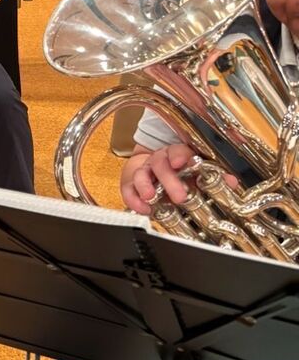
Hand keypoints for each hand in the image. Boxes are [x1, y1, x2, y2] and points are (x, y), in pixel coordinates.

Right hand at [120, 144, 236, 214]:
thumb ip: (215, 177)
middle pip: (160, 164)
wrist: (153, 171)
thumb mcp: (198, 173)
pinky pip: (128, 189)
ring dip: (145, 186)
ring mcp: (144, 172)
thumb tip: (231, 182)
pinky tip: (142, 208)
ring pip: (141, 174)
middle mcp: (159, 162)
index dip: (178, 156)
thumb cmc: (179, 173)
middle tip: (179, 196)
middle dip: (168, 180)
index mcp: (177, 156)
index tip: (179, 162)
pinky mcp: (131, 183)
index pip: (177, 151)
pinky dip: (133, 199)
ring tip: (150, 198)